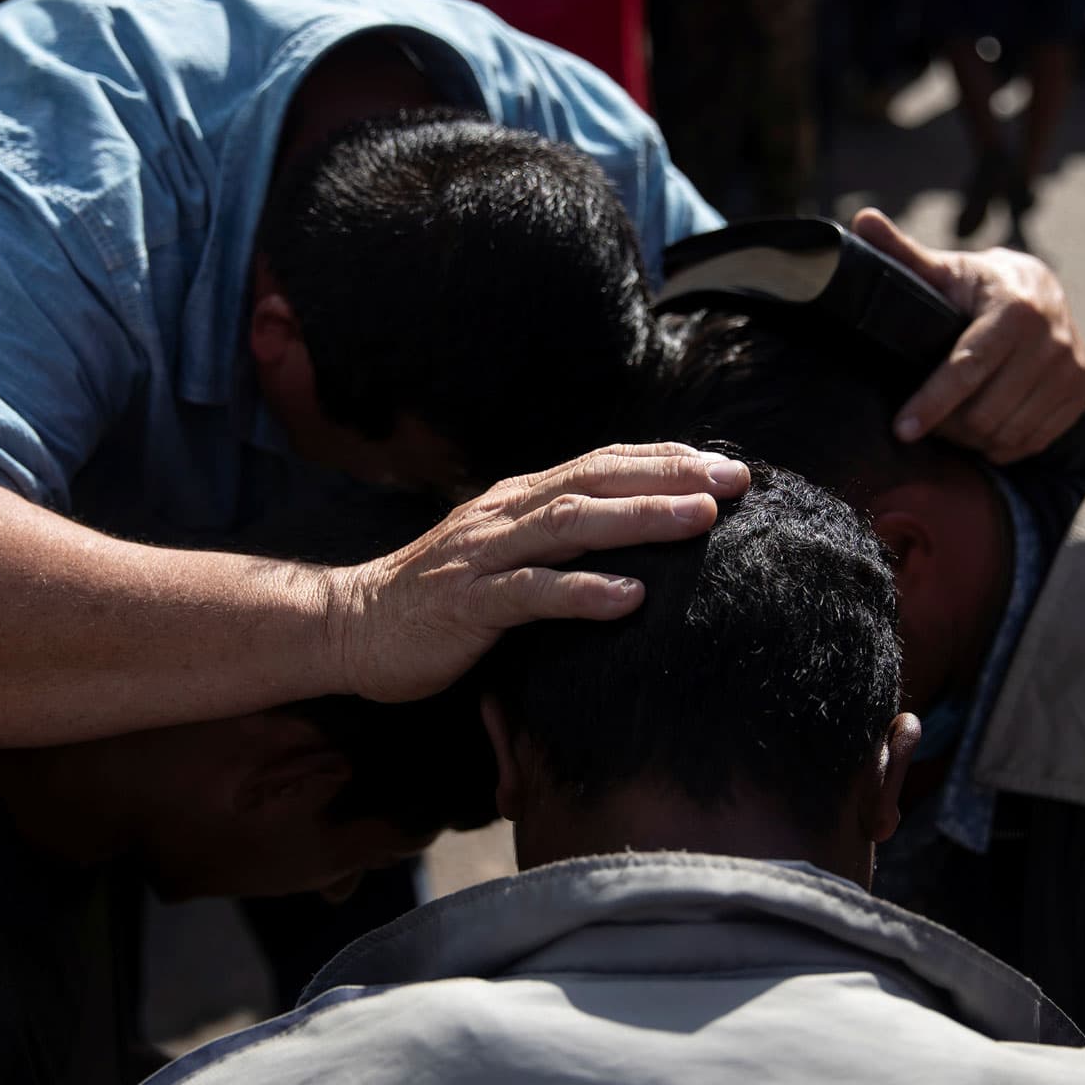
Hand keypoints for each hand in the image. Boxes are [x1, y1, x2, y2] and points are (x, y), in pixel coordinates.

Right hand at [327, 443, 750, 702]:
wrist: (351, 625)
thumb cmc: (439, 597)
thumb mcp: (504, 552)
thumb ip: (554, 536)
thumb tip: (627, 528)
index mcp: (519, 500)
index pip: (602, 463)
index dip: (665, 459)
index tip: (725, 465)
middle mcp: (506, 514)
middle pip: (596, 481)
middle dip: (670, 478)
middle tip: (733, 482)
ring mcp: (485, 556)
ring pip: (570, 525)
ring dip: (638, 519)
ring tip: (698, 521)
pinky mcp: (467, 604)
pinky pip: (530, 594)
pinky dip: (582, 594)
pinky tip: (629, 599)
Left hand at [852, 209, 1084, 464]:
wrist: (1040, 287)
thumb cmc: (977, 284)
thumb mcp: (943, 269)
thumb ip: (901, 253)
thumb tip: (861, 220)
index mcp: (1015, 307)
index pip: (967, 368)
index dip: (931, 403)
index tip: (902, 429)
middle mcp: (1053, 337)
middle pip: (987, 411)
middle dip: (948, 425)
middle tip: (925, 420)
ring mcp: (1073, 366)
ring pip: (1009, 432)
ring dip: (972, 439)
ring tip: (951, 424)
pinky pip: (1035, 440)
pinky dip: (1003, 446)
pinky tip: (983, 431)